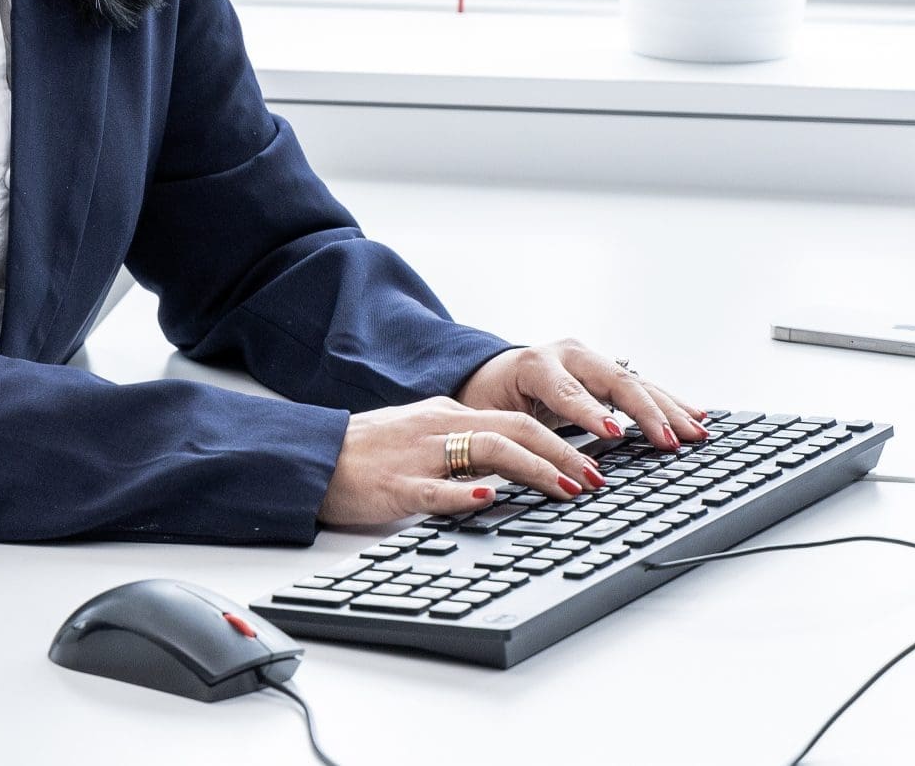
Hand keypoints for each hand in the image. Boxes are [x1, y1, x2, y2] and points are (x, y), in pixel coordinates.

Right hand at [317, 397, 605, 526]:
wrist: (318, 457)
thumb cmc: (371, 452)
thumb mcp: (425, 436)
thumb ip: (464, 444)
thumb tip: (508, 464)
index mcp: (450, 414)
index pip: (517, 420)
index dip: (560, 440)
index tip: (591, 463)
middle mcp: (442, 426)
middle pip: (515, 429)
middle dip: (563, 453)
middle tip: (596, 478)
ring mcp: (421, 455)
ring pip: (488, 450)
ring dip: (535, 469)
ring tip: (566, 490)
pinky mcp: (398, 484)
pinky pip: (436, 487)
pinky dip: (466, 493)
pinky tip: (490, 500)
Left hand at [456, 339, 709, 451]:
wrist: (487, 372)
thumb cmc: (486, 402)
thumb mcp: (491, 420)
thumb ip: (517, 441)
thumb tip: (542, 476)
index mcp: (534, 365)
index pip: (566, 390)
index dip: (589, 412)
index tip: (613, 433)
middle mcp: (566, 355)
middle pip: (613, 381)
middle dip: (645, 412)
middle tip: (670, 440)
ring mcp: (589, 359)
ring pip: (634, 382)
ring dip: (667, 408)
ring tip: (695, 431)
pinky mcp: (603, 370)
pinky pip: (640, 386)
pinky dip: (667, 402)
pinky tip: (693, 414)